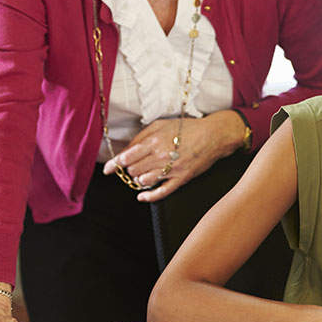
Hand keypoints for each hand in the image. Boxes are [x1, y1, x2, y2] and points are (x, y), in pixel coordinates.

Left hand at [102, 110, 245, 201]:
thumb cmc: (188, 128)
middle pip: (134, 170)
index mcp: (154, 141)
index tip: (107, 170)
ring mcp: (172, 169)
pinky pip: (162, 192)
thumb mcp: (162, 124)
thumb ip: (142, 136)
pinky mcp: (181, 178)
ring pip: (144, 181)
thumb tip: (127, 149)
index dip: (115, 164)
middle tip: (132, 167)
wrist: (213, 135)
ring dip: (139, 179)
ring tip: (142, 174)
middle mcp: (161, 156)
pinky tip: (142, 196)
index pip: (127, 156)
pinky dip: (149, 196)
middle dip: (130, 170)